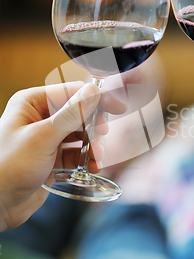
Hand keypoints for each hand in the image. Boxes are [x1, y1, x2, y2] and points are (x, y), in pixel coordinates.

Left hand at [0, 82, 125, 230]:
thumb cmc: (7, 167)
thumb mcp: (42, 138)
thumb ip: (71, 115)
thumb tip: (94, 92)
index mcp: (32, 103)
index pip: (72, 92)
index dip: (96, 99)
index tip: (118, 107)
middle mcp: (39, 117)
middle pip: (79, 113)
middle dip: (94, 127)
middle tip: (100, 138)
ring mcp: (46, 139)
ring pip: (80, 135)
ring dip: (92, 146)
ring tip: (95, 158)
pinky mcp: (51, 159)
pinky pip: (76, 154)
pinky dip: (86, 159)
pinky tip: (92, 167)